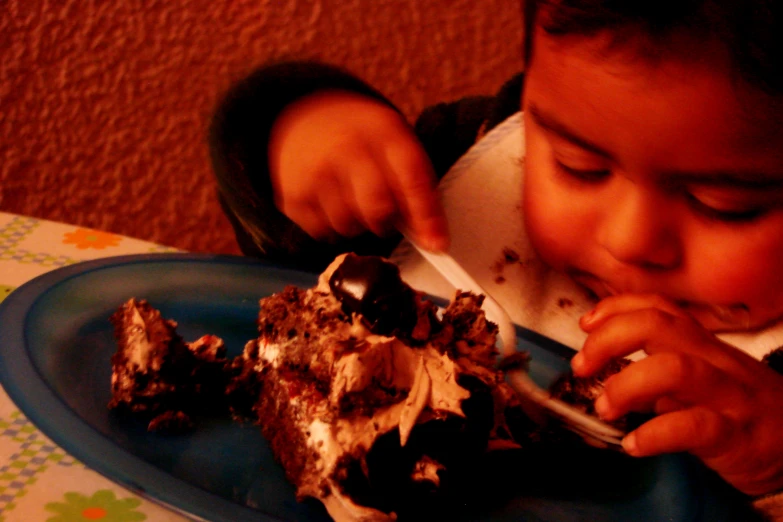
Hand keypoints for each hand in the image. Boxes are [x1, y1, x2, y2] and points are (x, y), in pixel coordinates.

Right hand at [268, 90, 447, 250]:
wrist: (302, 120)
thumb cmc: (361, 138)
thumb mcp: (394, 142)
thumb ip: (416, 184)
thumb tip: (433, 239)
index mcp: (382, 130)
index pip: (410, 177)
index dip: (426, 215)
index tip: (438, 244)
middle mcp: (346, 148)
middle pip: (377, 208)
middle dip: (386, 220)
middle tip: (383, 210)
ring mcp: (314, 172)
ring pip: (350, 227)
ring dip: (358, 223)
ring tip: (353, 198)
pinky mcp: (292, 196)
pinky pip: (324, 233)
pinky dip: (333, 226)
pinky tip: (331, 201)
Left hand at [572, 293, 782, 495]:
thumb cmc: (744, 412)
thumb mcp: (703, 381)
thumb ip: (659, 370)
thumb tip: (608, 366)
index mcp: (704, 346)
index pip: (659, 307)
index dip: (617, 308)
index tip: (586, 325)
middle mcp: (717, 362)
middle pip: (660, 326)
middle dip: (610, 339)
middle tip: (582, 366)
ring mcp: (729, 396)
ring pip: (676, 369)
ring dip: (627, 385)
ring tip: (604, 408)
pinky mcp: (737, 436)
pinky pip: (694, 427)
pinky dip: (654, 435)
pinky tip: (633, 445)